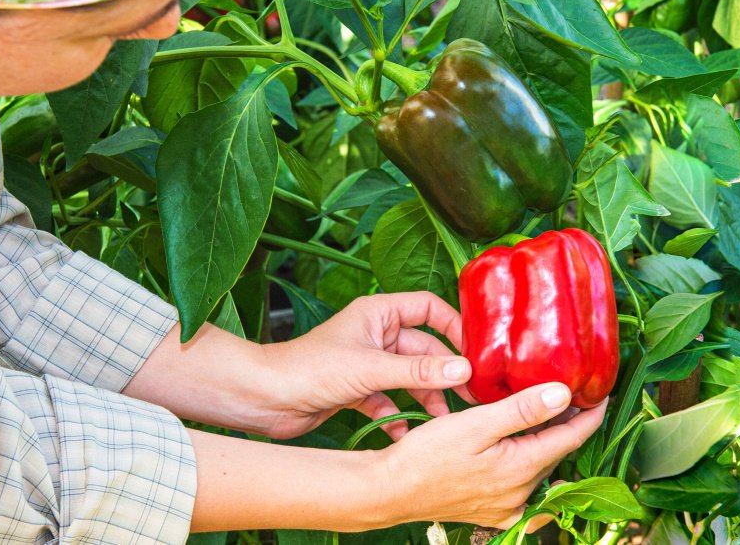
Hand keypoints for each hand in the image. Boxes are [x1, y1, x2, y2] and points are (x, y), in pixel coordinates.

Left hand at [258, 291, 475, 439]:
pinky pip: (390, 400)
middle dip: (445, 372)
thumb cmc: (307, 368)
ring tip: (442, 420)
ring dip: (426, 398)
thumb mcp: (370, 368)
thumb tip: (463, 369)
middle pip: (424, 348)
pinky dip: (399, 415)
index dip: (454, 326)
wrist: (265, 399)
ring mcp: (367, 363)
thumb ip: (419, 371)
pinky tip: (404, 432)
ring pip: (410, 378)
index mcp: (378, 313)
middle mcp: (375, 335)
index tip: (474, 352)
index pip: (429, 308)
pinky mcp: (358, 390)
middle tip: (470, 395)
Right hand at [375, 383, 606, 529]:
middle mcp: (520, 493)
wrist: (390, 491)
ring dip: (545, 445)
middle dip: (565, 426)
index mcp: (521, 468)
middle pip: (554, 454)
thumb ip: (520, 410)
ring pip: (539, 471)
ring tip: (546, 417)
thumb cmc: (426, 455)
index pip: (570, 438)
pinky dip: (532, 477)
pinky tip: (529, 466)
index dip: (589, 415)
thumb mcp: (474, 424)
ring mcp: (506, 507)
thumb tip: (562, 394)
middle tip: (570, 396)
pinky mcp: (491, 513)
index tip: (601, 394)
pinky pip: (525, 498)